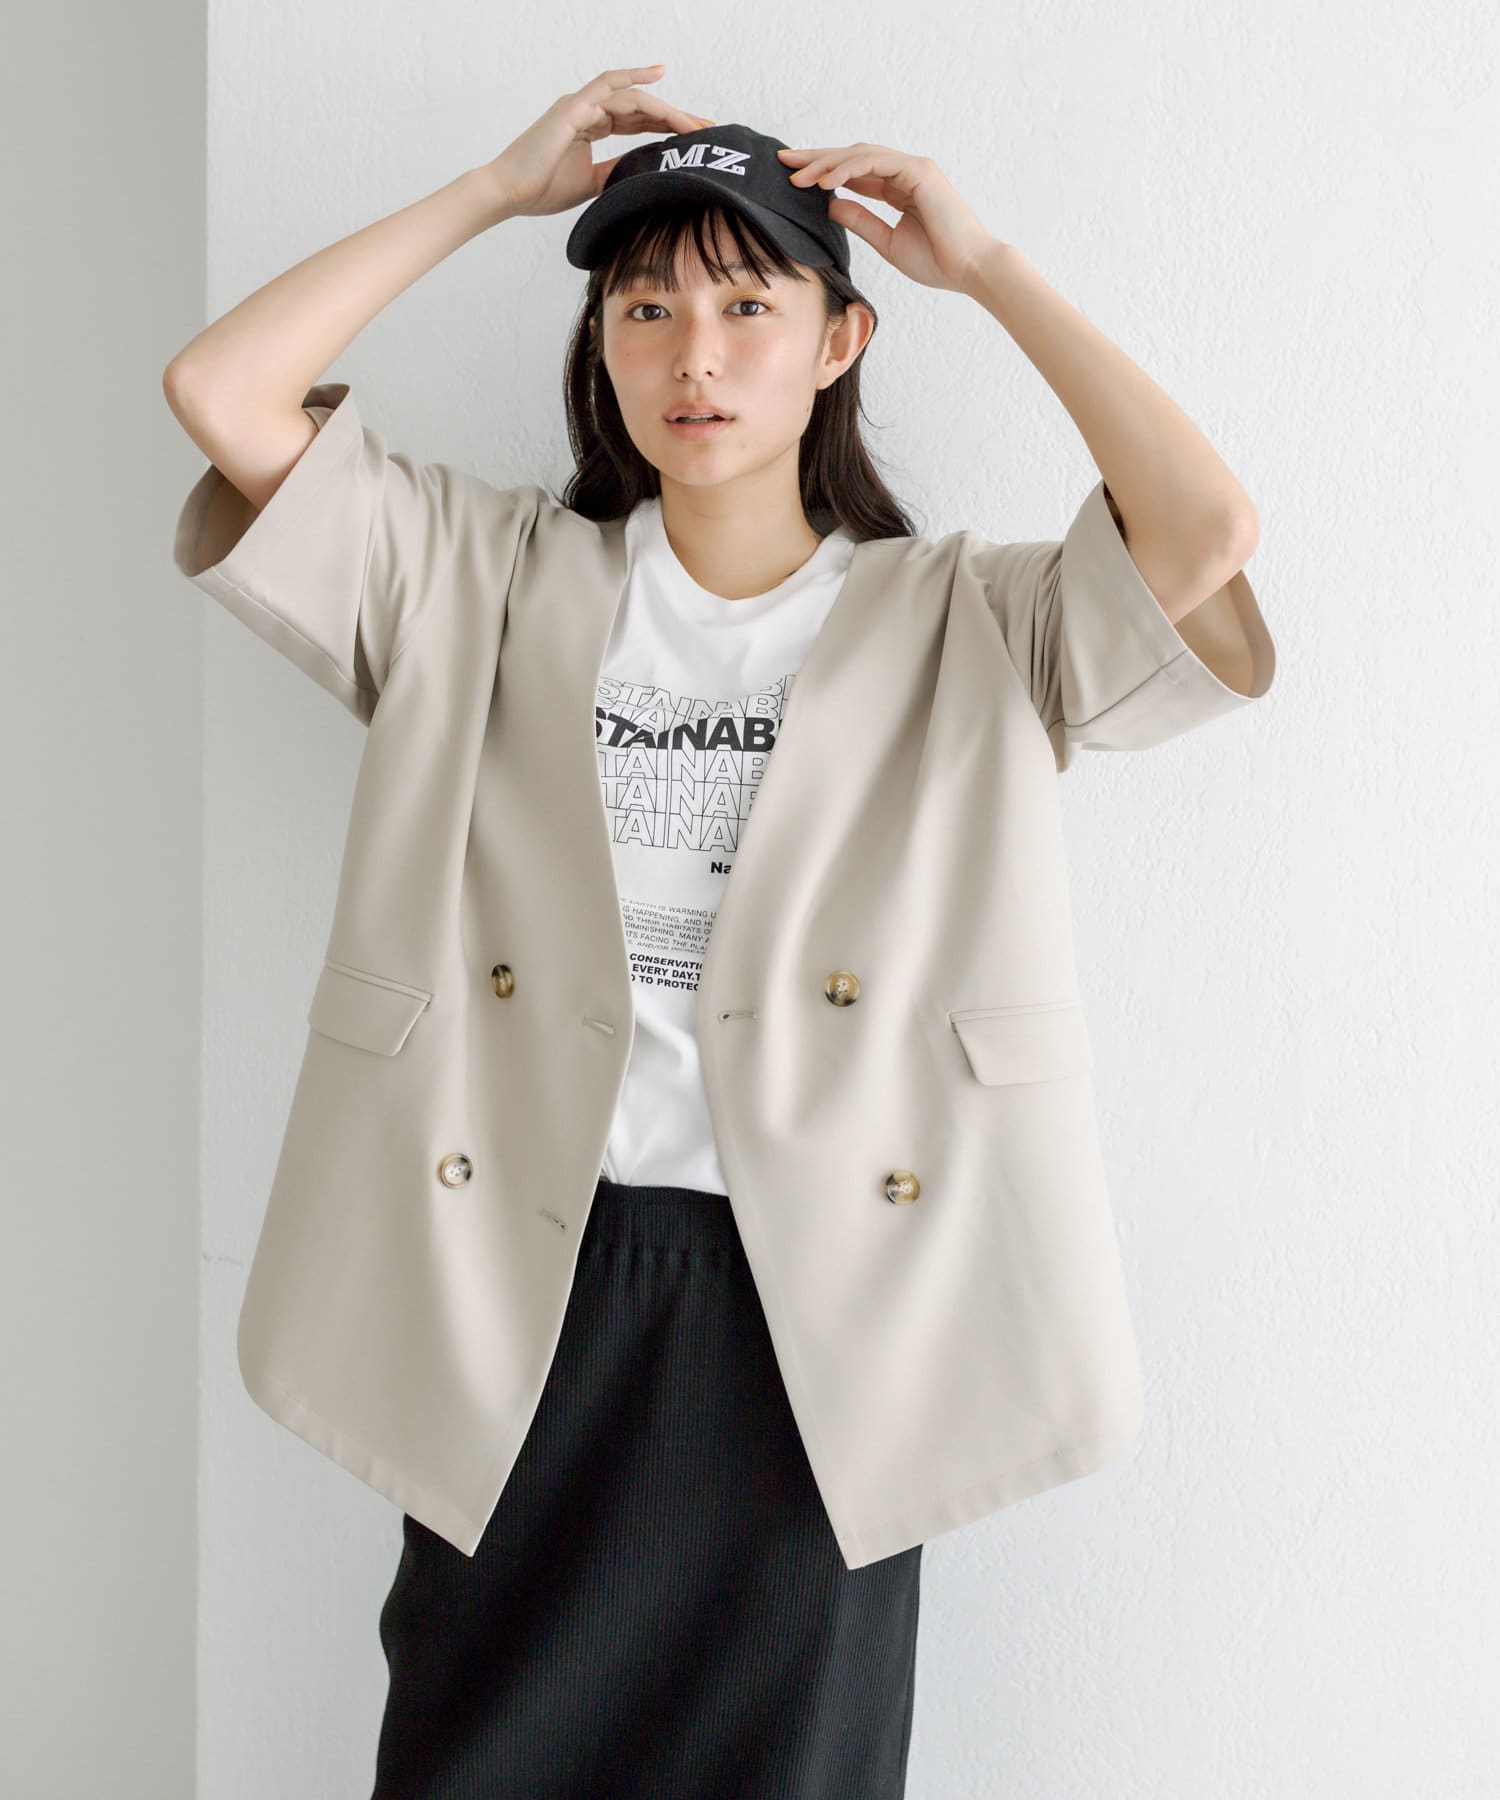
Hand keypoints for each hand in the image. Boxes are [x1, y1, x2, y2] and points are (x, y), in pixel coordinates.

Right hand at [486, 65, 713, 220]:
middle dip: (675, 116)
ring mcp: (580, 105)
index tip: (694, 137)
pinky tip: (659, 79)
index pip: (637, 120)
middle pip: (641, 105)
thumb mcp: (590, 183)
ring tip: (692, 124)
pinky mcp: (573, 109)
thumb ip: (614, 173)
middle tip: (708, 127)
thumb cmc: (541, 188)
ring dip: (665, 109)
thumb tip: (642, 177)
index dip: (666, 126)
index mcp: (590, 125)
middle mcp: (588, 109)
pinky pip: (609, 88)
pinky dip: (635, 82)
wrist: (509, 192)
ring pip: (632, 97)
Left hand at [775, 142, 999, 294]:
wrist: (970, 269)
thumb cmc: (938, 261)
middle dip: (817, 158)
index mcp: (899, 188)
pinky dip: (848, 168)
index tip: (793, 178)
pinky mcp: (919, 172)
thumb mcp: (888, 242)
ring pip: (860, 154)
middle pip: (852, 156)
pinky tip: (825, 181)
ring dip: (827, 163)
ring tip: (798, 176)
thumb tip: (831, 206)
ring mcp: (913, 168)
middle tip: (784, 162)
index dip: (823, 172)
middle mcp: (905, 172)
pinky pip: (875, 162)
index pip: (854, 172)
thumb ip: (861, 221)